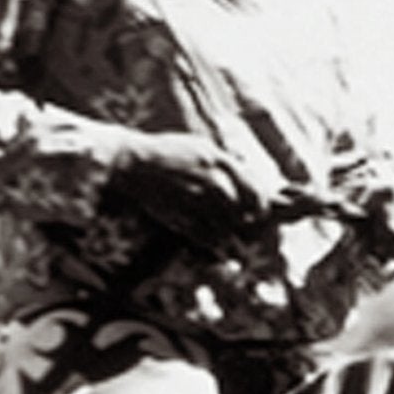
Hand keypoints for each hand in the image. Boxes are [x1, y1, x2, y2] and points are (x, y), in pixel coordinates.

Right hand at [109, 133, 284, 244]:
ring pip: (229, 230)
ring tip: (232, 241)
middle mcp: (215, 183)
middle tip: (247, 228)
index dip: (261, 208)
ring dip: (232, 238)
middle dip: (249, 224)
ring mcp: (198, 202)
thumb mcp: (202, 146)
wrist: (133, 164)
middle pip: (246, 215)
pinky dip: (215, 246)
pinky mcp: (182, 218)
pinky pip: (208, 240)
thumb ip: (226, 161)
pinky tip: (216, 246)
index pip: (256, 193)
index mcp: (222, 163)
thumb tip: (248, 171)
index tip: (258, 213)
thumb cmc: (168, 153)